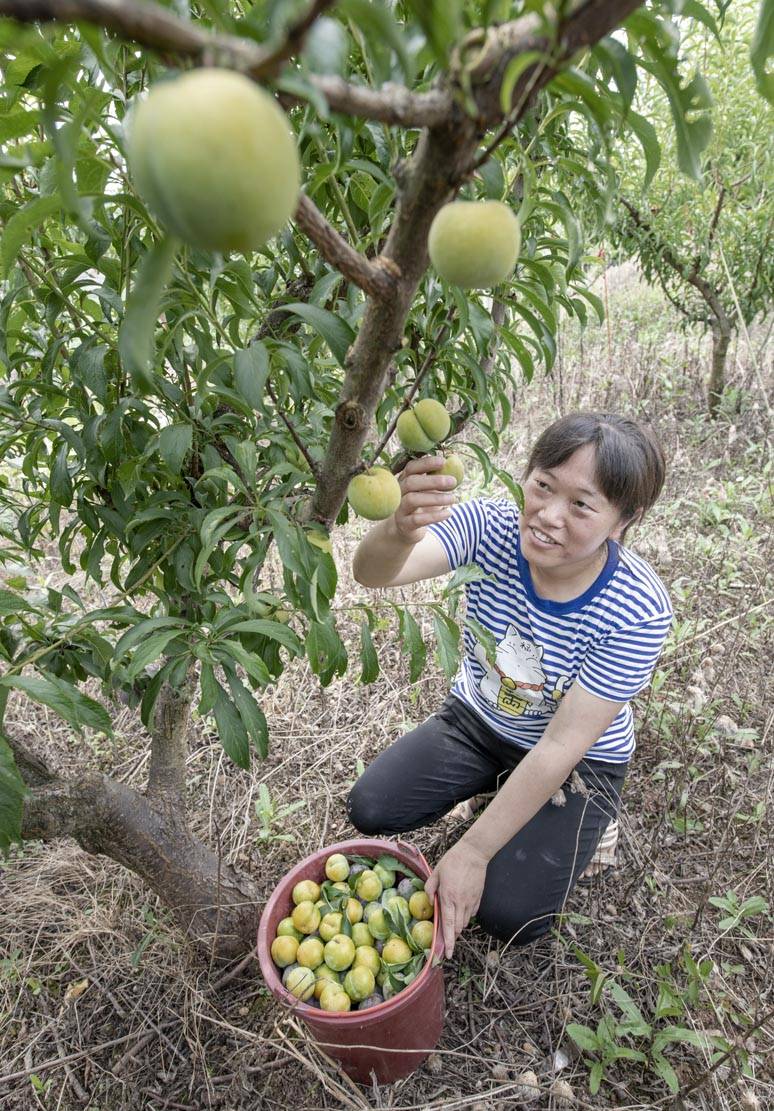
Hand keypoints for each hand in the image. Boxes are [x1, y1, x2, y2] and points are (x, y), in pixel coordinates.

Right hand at [393, 456, 457, 543]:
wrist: (406, 530)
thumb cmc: (422, 505)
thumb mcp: (428, 491)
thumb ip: (438, 477)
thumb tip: (454, 460)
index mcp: (404, 480)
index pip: (411, 467)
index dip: (425, 463)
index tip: (443, 461)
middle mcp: (398, 493)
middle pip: (411, 482)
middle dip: (433, 481)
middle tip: (453, 481)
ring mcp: (399, 508)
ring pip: (412, 500)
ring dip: (435, 498)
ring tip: (453, 499)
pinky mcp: (403, 524)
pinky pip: (417, 519)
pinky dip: (435, 516)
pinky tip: (448, 513)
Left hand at [424, 841, 488, 958]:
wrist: (474, 853)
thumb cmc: (453, 861)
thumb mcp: (436, 871)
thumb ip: (430, 888)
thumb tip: (429, 901)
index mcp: (448, 897)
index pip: (448, 925)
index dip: (447, 942)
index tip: (447, 954)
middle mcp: (460, 902)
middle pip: (457, 928)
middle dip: (452, 936)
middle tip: (446, 939)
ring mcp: (471, 901)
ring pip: (465, 923)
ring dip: (458, 926)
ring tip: (452, 921)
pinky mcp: (478, 898)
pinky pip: (472, 913)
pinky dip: (466, 916)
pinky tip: (461, 909)